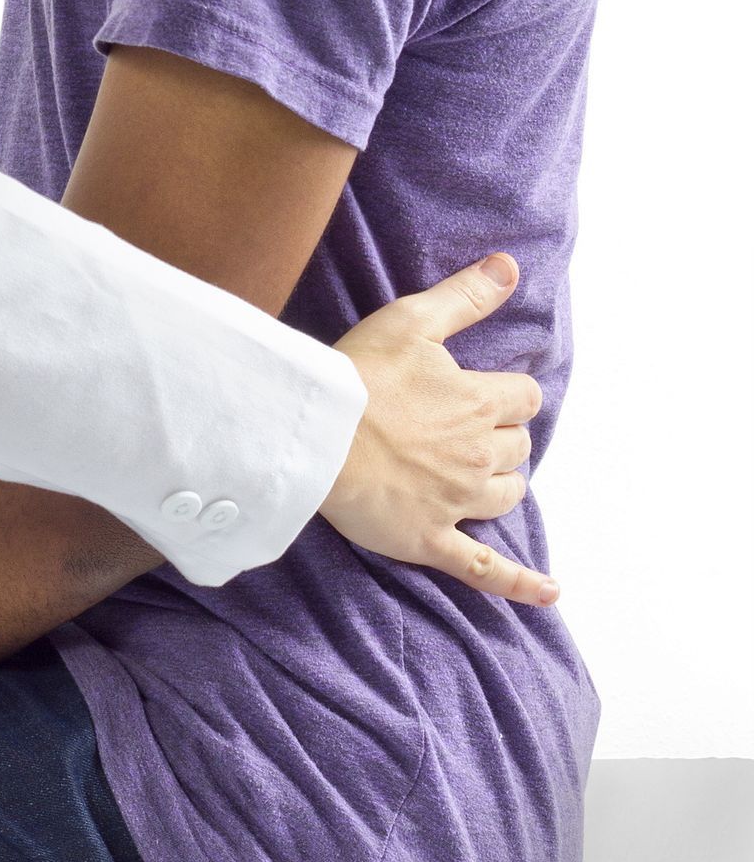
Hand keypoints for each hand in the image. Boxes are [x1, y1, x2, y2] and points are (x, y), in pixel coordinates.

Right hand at [326, 254, 553, 602]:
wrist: (311, 436)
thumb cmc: (357, 375)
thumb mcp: (411, 321)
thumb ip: (465, 296)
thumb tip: (510, 267)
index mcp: (480, 402)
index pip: (524, 396)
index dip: (505, 391)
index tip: (478, 388)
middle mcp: (480, 454)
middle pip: (518, 446)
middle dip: (500, 435)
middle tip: (461, 428)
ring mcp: (459, 502)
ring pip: (507, 494)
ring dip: (499, 482)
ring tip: (475, 474)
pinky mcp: (432, 540)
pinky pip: (485, 570)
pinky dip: (521, 584)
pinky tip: (550, 594)